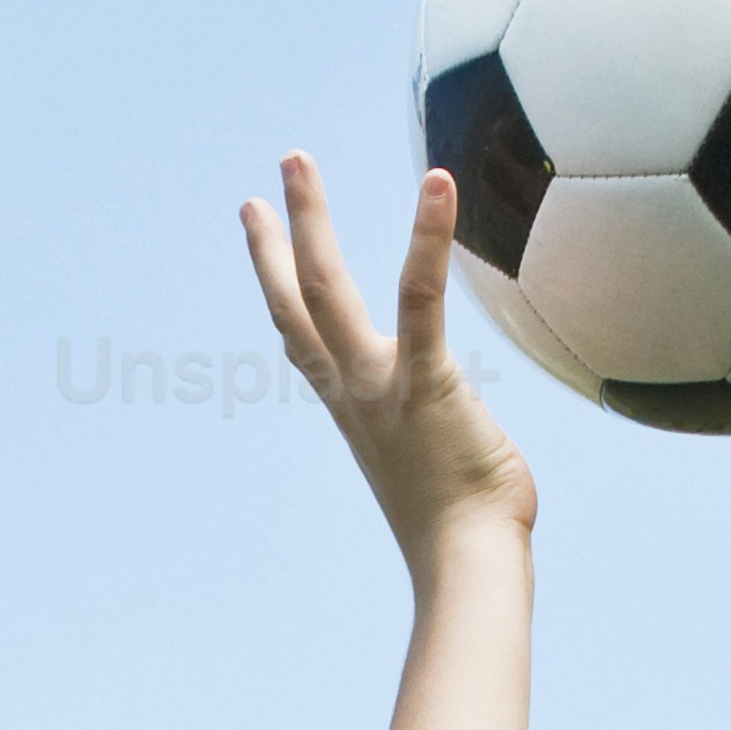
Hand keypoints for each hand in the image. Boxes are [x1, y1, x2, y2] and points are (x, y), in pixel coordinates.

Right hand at [246, 155, 536, 568]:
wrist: (465, 568)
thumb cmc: (466, 533)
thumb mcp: (441, 468)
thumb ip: (441, 433)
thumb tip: (469, 443)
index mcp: (355, 409)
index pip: (303, 338)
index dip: (277, 284)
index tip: (260, 234)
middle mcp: (353, 393)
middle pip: (297, 303)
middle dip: (279, 239)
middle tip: (266, 182)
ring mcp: (381, 386)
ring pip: (327, 290)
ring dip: (307, 220)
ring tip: (294, 161)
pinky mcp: (426, 380)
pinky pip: (419, 297)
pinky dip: (427, 237)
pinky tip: (436, 183)